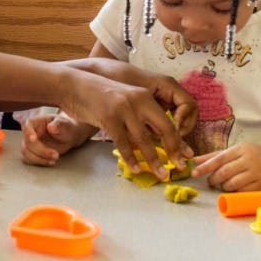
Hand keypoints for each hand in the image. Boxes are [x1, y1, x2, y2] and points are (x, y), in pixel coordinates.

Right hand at [20, 114, 88, 165]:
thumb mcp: (65, 124)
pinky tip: (50, 162)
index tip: (34, 139)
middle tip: (56, 155)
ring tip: (54, 160)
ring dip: (39, 159)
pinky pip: (28, 159)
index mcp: (36, 121)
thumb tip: (51, 127)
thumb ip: (59, 125)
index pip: (27, 125)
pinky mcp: (31, 152)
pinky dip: (39, 162)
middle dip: (41, 151)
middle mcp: (30, 132)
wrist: (68, 137)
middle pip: (27, 143)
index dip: (28, 132)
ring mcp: (29, 143)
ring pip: (26, 153)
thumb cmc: (65, 127)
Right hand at [60, 70, 192, 178]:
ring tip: (161, 174)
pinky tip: (135, 169)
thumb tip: (156, 140)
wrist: (75, 86)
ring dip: (154, 160)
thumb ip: (140, 117)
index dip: (179, 141)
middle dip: (174, 151)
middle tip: (178, 169)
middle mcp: (139, 101)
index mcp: (146, 97)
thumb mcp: (125, 102)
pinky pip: (123, 143)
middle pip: (164, 129)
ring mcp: (124, 109)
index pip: (168, 122)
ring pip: (144, 140)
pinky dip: (130, 158)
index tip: (185, 156)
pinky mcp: (108, 118)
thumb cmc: (100, 97)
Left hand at [190, 142, 260, 191]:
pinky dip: (234, 192)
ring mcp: (257, 173)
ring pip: (233, 184)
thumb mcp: (234, 151)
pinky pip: (242, 192)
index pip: (219, 158)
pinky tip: (234, 189)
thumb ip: (213, 156)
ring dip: (223, 187)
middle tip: (211, 181)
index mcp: (241, 149)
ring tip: (223, 184)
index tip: (194, 173)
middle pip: (225, 172)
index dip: (205, 167)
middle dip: (213, 179)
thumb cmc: (250, 155)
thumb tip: (193, 161)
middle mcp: (249, 160)